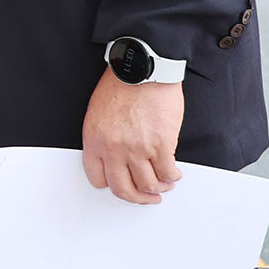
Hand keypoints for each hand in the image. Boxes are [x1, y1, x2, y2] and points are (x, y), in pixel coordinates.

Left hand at [81, 66, 184, 203]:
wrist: (142, 70)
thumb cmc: (120, 85)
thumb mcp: (97, 113)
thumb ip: (103, 139)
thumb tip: (115, 160)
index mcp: (94, 140)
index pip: (97, 178)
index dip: (112, 185)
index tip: (122, 186)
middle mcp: (113, 148)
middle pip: (123, 189)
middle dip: (137, 198)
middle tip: (147, 197)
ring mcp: (138, 149)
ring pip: (148, 185)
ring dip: (159, 188)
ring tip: (165, 182)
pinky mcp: (161, 145)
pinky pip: (168, 173)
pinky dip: (173, 176)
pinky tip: (175, 172)